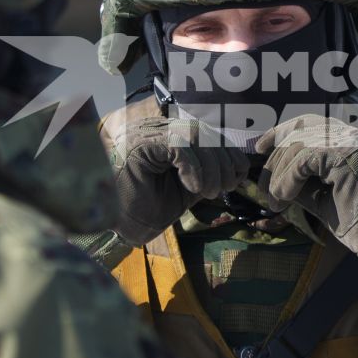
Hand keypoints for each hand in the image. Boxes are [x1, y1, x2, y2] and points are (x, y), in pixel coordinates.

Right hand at [106, 111, 251, 244]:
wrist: (119, 226)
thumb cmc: (148, 209)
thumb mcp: (188, 190)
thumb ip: (208, 174)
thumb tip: (238, 167)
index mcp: (170, 139)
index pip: (209, 134)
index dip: (229, 154)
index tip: (235, 179)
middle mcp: (159, 131)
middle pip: (205, 133)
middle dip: (223, 162)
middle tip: (223, 189)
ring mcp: (149, 134)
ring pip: (195, 136)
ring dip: (210, 167)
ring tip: (208, 192)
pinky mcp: (142, 143)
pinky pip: (178, 145)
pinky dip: (193, 167)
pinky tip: (194, 187)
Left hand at [255, 115, 357, 266]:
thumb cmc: (357, 221)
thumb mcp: (319, 195)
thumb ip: (298, 179)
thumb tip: (269, 172)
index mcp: (349, 140)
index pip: (309, 123)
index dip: (281, 132)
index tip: (260, 148)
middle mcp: (351, 135)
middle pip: (300, 128)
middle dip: (275, 157)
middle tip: (264, 188)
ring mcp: (351, 142)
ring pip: (299, 145)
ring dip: (279, 175)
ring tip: (275, 201)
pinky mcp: (346, 155)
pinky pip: (303, 159)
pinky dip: (287, 180)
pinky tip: (283, 199)